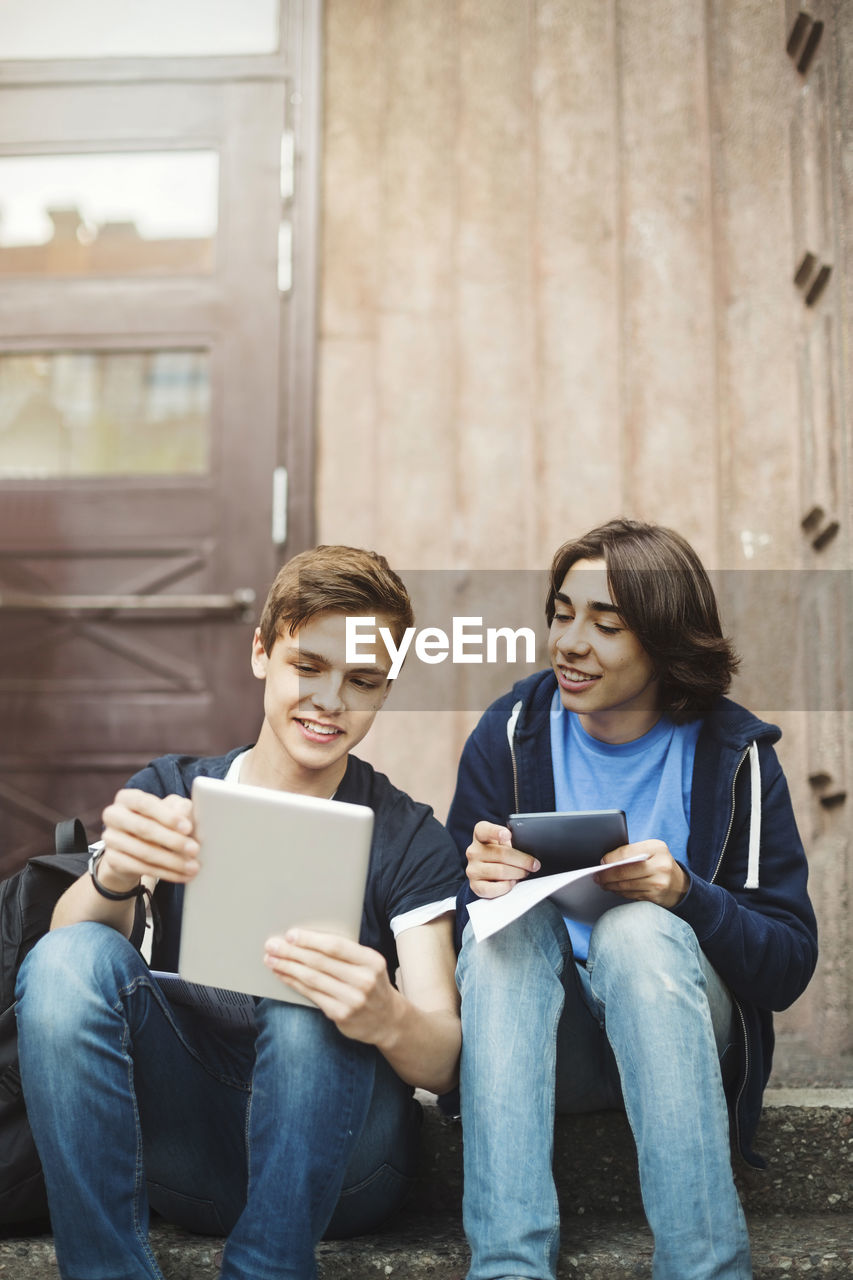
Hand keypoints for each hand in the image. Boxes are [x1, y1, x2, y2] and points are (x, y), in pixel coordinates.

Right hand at [99, 789, 199, 892]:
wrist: (133, 848)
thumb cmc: (157, 821)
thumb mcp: (170, 809)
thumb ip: (180, 808)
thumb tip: (186, 816)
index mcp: (127, 798)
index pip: (145, 804)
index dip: (167, 816)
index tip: (188, 828)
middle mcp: (114, 815)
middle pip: (144, 829)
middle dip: (172, 841)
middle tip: (195, 849)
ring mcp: (110, 839)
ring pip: (144, 852)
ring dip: (172, 861)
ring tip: (193, 867)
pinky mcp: (112, 860)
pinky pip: (141, 868)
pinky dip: (165, 873)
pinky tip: (182, 876)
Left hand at [264, 929, 399, 1043]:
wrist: (388, 1019)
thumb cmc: (371, 983)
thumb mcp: (368, 964)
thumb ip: (345, 953)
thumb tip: (306, 938)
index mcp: (372, 960)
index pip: (336, 946)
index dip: (310, 940)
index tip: (290, 934)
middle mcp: (364, 980)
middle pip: (320, 962)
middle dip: (292, 952)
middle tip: (272, 945)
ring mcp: (353, 1000)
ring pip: (312, 979)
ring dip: (288, 968)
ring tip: (271, 960)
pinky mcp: (341, 1015)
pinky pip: (311, 995)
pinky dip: (294, 983)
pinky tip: (283, 976)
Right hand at [466, 820, 539, 898]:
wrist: (487, 873)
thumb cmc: (499, 854)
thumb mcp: (504, 843)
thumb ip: (513, 841)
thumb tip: (530, 851)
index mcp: (480, 835)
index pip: (484, 830)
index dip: (496, 832)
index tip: (507, 835)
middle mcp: (473, 851)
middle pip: (502, 854)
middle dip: (522, 860)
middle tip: (533, 865)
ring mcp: (472, 869)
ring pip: (500, 871)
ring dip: (517, 873)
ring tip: (523, 873)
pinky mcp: (475, 886)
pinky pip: (494, 888)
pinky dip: (506, 886)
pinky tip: (511, 882)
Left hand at [596, 840, 688, 908]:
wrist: (679, 885)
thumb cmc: (659, 863)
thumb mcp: (651, 851)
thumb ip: (632, 852)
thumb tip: (607, 860)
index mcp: (657, 848)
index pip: (626, 853)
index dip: (610, 859)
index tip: (601, 862)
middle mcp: (660, 865)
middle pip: (624, 872)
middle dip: (606, 875)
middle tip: (597, 876)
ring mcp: (659, 883)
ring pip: (626, 885)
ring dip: (611, 885)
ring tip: (603, 883)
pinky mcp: (655, 897)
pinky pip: (631, 895)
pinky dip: (620, 892)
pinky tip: (615, 889)